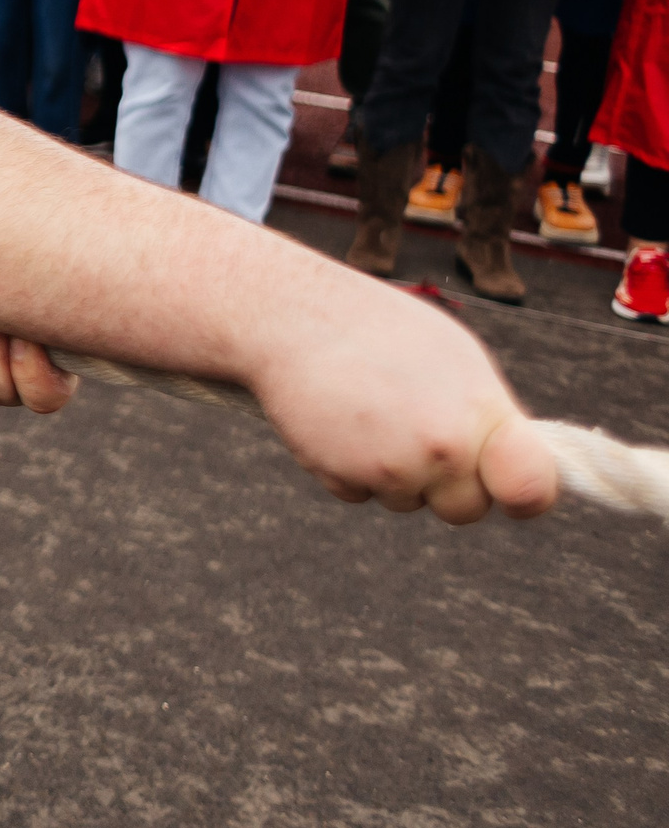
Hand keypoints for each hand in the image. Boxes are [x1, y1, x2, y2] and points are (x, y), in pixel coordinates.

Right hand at [246, 294, 555, 522]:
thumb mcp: (455, 359)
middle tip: (418, 433)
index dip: (525, 498)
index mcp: (481, 415)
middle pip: (466, 509)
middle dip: (449, 485)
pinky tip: (339, 422)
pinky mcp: (341, 478)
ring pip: (408, 501)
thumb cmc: (381, 329)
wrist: (296, 318)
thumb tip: (513, 464)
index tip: (513, 491)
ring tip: (370, 412)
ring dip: (394, 472)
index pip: (532, 489)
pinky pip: (361, 494)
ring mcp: (390, 468)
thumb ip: (487, 417)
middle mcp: (442, 450)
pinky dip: (350, 468)